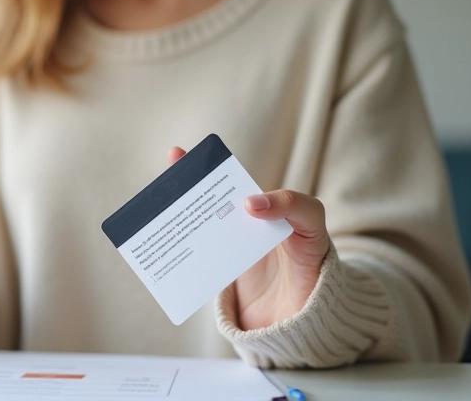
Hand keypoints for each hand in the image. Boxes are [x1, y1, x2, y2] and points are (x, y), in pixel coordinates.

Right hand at [168, 147, 330, 329]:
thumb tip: (249, 203)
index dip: (201, 168)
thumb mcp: (311, 222)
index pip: (224, 180)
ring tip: (156, 216)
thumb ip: (290, 204)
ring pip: (195, 229)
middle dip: (180, 191)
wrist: (310, 313)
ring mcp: (226, 250)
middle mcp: (237, 225)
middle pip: (202, 202)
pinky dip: (179, 254)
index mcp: (255, 206)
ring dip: (175, 222)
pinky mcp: (220, 275)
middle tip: (159, 185)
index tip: (178, 156)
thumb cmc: (314, 257)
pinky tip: (165, 251)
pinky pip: (196, 260)